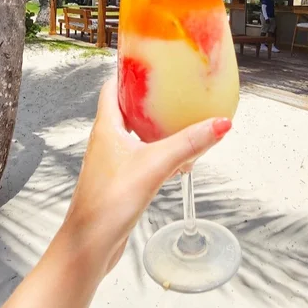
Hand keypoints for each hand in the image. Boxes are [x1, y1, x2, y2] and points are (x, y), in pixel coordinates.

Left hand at [60, 74, 231, 273]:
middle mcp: (106, 141)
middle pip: (127, 108)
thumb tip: (219, 123)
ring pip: (136, 134)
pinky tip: (178, 160)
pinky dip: (159, 152)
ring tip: (182, 119)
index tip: (151, 61)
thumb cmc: (107, 204)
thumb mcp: (154, 166)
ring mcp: (112, 162)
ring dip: (156, 126)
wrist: (87, 247)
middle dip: (149, 98)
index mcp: (106, 127)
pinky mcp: (120, 182)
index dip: (129, 72)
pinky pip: (142, 157)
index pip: (113, 87)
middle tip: (174, 88)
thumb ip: (188, 143)